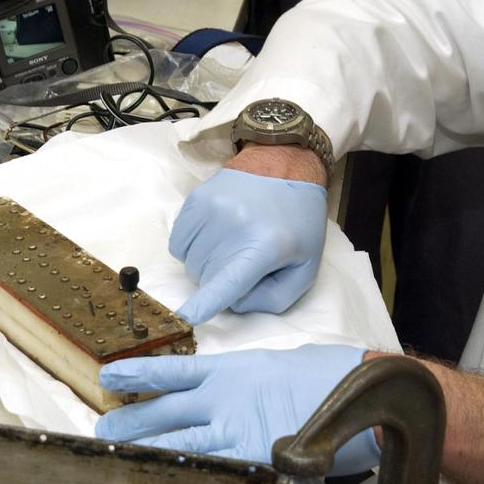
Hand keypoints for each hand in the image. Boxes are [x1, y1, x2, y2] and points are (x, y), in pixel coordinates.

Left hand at [95, 345, 380, 475]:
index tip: (110, 377)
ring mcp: (235, 429)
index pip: (172, 371)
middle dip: (130, 422)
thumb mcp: (277, 364)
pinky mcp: (251, 457)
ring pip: (177, 442)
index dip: (138, 375)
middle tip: (102, 431)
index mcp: (230, 369)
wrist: (361, 393)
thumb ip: (245, 381)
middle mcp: (224, 397)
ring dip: (144, 449)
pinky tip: (162, 481)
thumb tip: (232, 395)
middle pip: (164, 411)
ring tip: (115, 455)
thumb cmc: (329, 375)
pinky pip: (209, 469)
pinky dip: (184, 475)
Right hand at [171, 168, 326, 324]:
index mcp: (267, 245)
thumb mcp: (305, 267)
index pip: (229, 281)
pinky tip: (214, 235)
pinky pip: (178, 243)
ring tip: (230, 245)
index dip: (205, 304)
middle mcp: (235, 225)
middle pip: (206, 278)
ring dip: (205, 264)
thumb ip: (274, 298)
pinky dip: (191, 248)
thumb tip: (233, 304)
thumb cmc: (297, 222)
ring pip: (188, 263)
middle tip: (243, 261)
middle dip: (220, 280)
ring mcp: (212, 209)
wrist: (285, 164)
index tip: (183, 318)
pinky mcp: (196, 199)